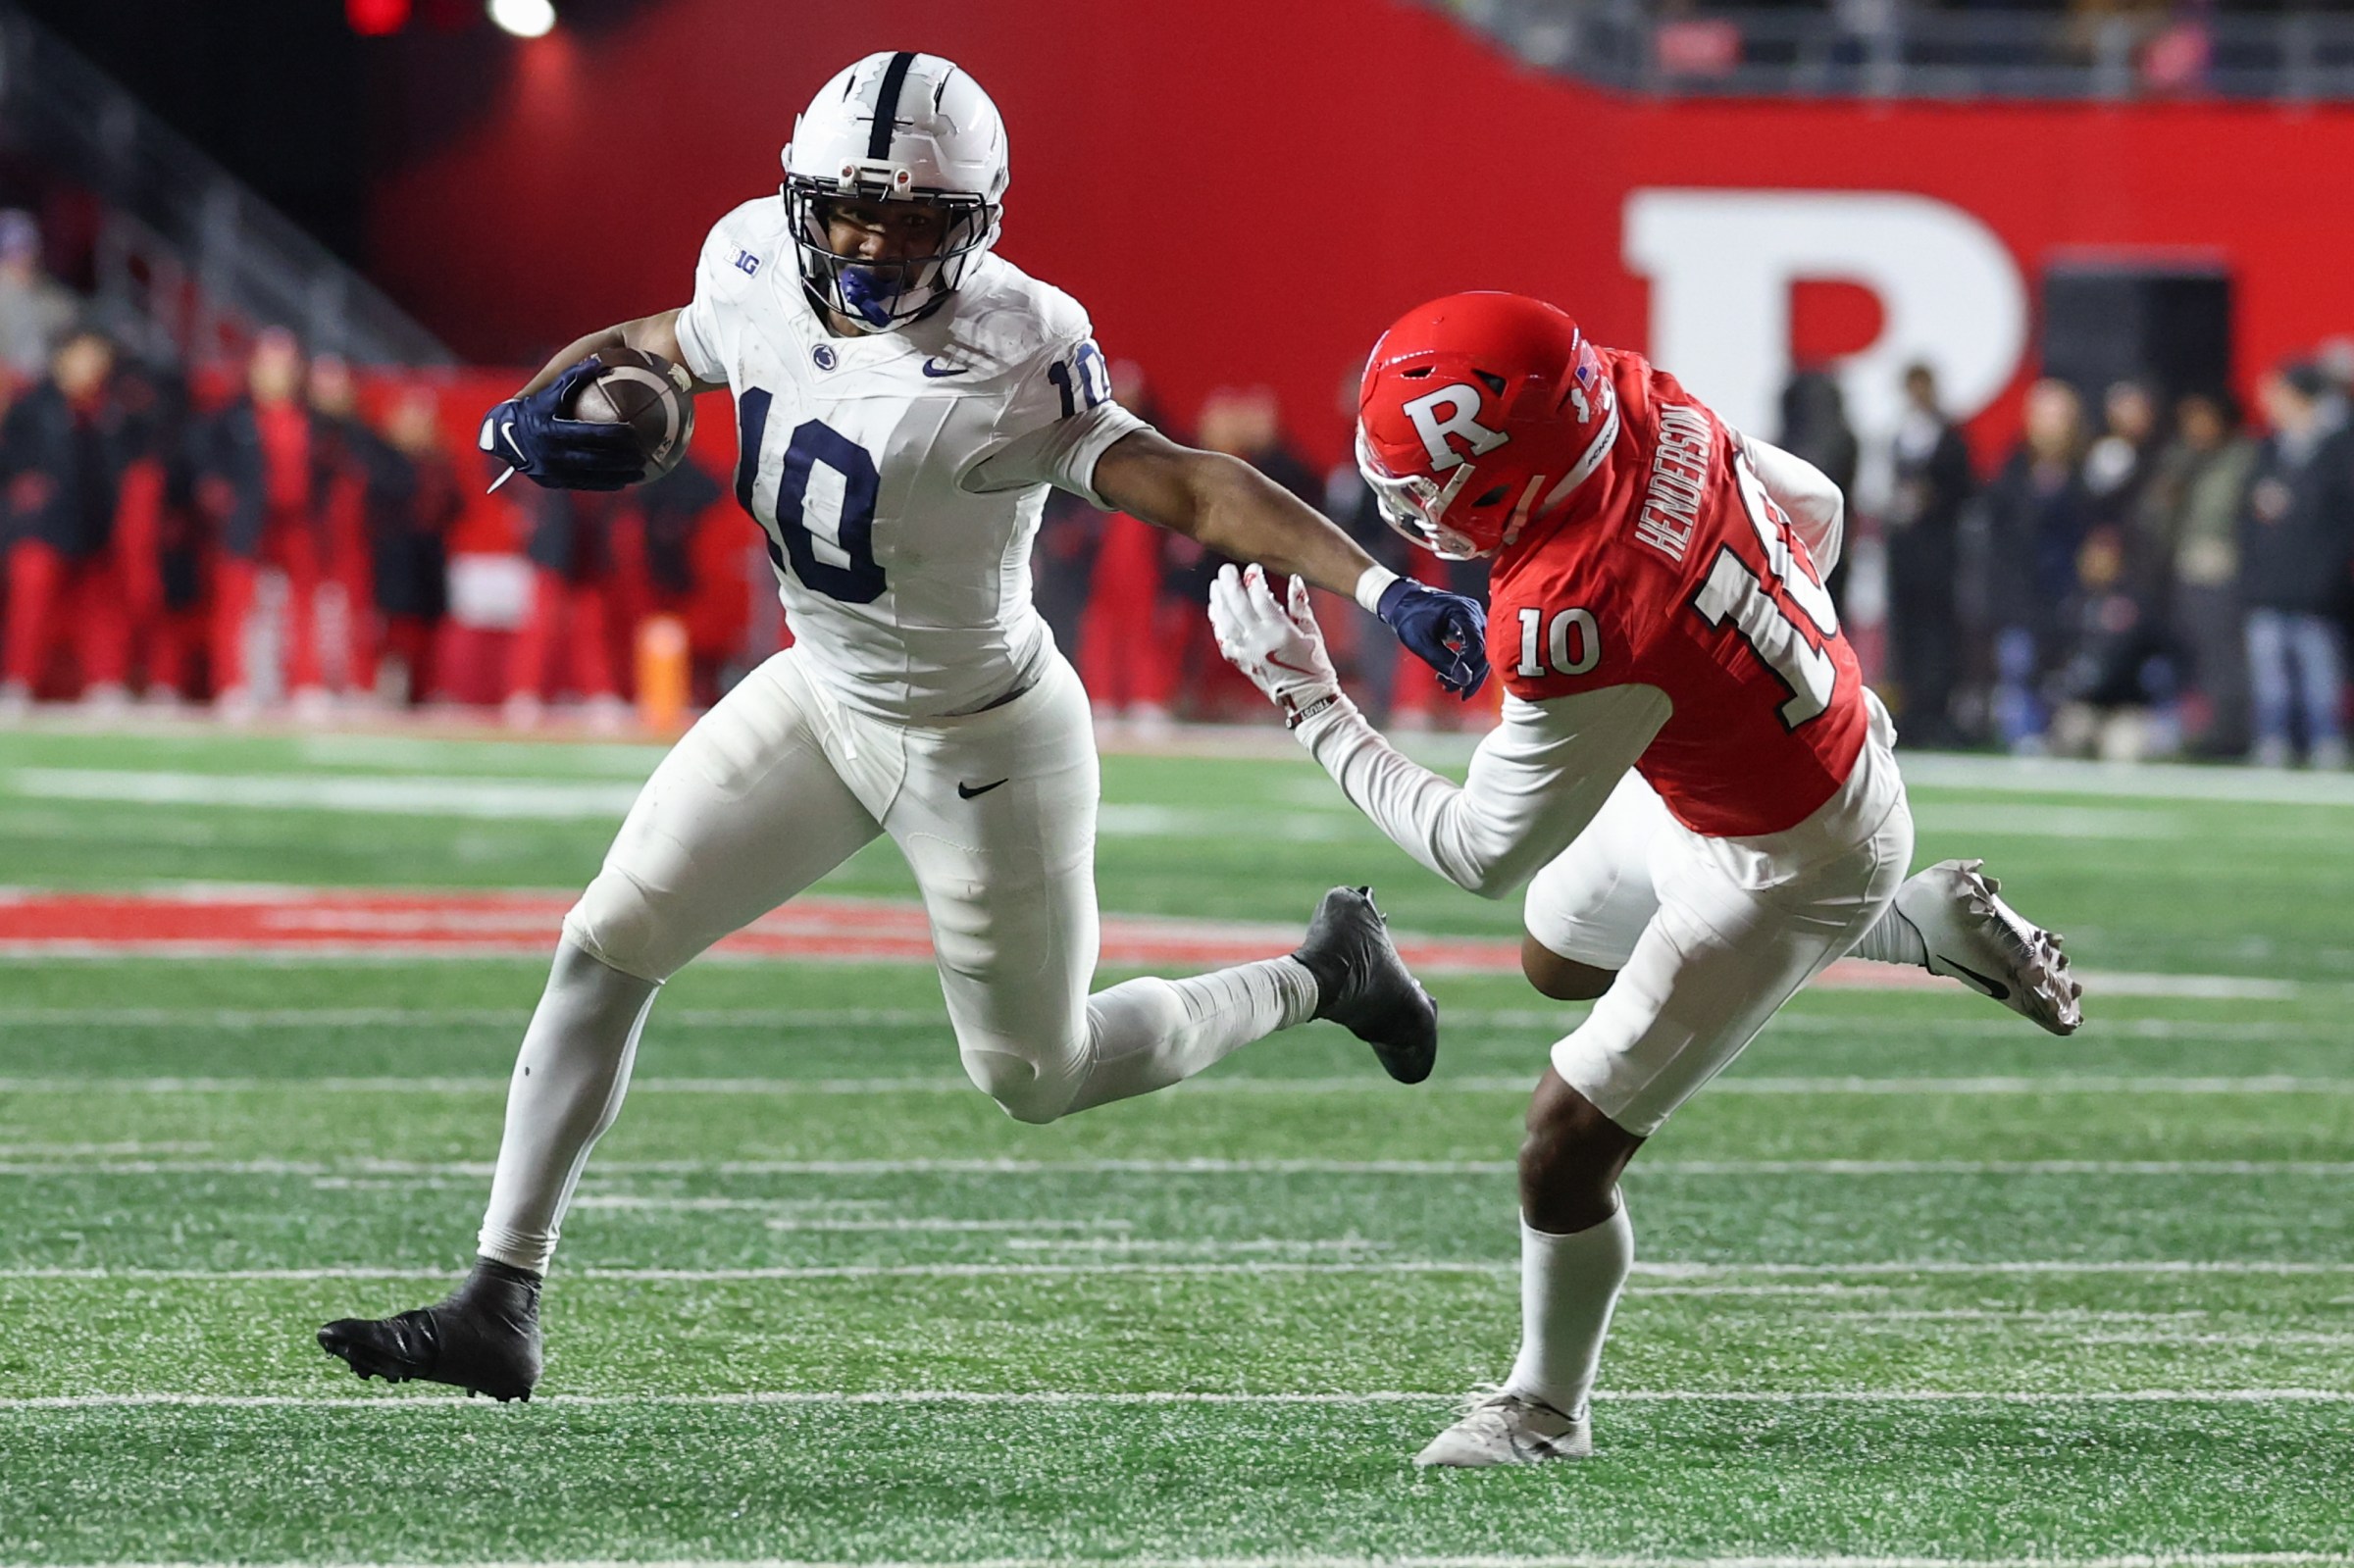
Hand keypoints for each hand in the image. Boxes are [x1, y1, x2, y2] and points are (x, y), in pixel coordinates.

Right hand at [479, 357, 646, 491]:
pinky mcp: (553, 483)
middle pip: (596, 459)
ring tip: (640, 472)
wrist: (503, 436)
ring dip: (619, 476)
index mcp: (552, 430)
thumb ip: (574, 377)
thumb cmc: (533, 409)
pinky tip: (623, 482)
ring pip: (592, 477)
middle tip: (643, 455)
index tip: (635, 432)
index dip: (615, 434)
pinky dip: (604, 484)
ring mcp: (552, 472)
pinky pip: (584, 485)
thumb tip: (601, 362)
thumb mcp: (550, 391)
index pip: (591, 433)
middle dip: (622, 459)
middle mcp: (552, 455)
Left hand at [1208, 564, 1341, 726]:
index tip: (1253, 568)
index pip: (1261, 599)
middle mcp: (1260, 641)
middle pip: (1239, 607)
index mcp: (1281, 631)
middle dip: (1231, 585)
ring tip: (1216, 585)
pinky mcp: (1242, 662)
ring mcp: (1248, 653)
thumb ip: (1300, 605)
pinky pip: (1224, 640)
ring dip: (1220, 601)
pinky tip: (1215, 610)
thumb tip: (1294, 579)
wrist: (1307, 699)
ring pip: (1227, 622)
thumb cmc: (1314, 664)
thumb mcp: (1312, 633)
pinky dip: (1218, 624)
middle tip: (1226, 569)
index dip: (1255, 581)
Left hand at [1376, 578, 1488, 699]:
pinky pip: (1474, 648)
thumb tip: (1464, 680)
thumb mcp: (1422, 642)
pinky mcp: (1469, 626)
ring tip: (1446, 684)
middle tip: (1452, 690)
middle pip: (1484, 650)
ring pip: (1481, 651)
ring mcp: (1473, 618)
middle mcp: (1474, 613)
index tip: (1456, 683)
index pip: (1478, 645)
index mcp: (1463, 611)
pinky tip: (1448, 675)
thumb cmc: (1409, 617)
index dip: (1469, 668)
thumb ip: (1443, 660)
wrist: (1402, 601)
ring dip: (1467, 671)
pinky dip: (1464, 663)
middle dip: (1470, 675)